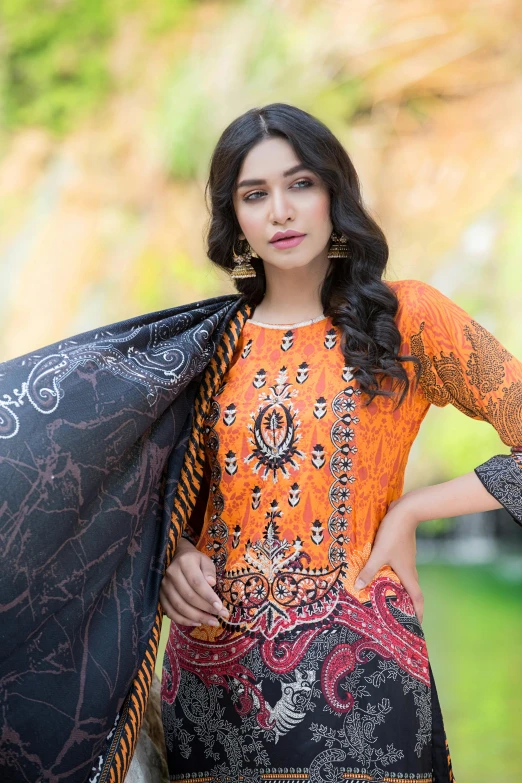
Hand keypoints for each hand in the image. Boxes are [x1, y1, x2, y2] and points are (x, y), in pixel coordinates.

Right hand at [160, 537, 229, 626]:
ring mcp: (164, 586)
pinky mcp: (161, 596)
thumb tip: (211, 583)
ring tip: (212, 621)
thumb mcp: (205, 560)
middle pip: (189, 596)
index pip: (197, 583)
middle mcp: (171, 574)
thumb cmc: (195, 561)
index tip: (220, 607)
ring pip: (180, 607)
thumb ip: (209, 571)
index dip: (208, 596)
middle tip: (220, 616)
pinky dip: (184, 620)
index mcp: (184, 562)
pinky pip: (171, 612)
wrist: (177, 557)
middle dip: (206, 609)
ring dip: (197, 617)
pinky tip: (197, 622)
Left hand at [353, 497, 423, 622]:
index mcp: (407, 573)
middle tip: (399, 616)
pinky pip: (398, 568)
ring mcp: (406, 559)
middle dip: (407, 604)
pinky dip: (392, 575)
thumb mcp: (379, 553)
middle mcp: (409, 569)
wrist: (405, 512)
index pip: (417, 598)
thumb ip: (369, 570)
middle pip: (411, 591)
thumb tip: (358, 586)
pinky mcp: (401, 550)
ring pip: (404, 579)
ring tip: (386, 598)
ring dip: (398, 589)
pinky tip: (380, 574)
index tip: (417, 626)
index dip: (418, 613)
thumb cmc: (394, 534)